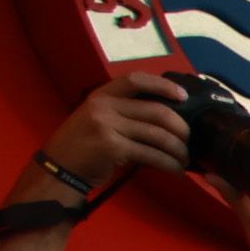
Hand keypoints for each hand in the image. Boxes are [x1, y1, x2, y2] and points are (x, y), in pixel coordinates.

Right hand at [43, 74, 194, 186]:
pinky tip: (176, 169)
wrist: (59, 168)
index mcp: (101, 95)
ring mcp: (107, 125)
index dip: (163, 85)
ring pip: (157, 135)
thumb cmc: (84, 145)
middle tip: (190, 140)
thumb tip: (166, 118)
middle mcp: (104, 106)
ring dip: (178, 149)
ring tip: (185, 159)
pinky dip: (168, 163)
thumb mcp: (98, 118)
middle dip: (181, 127)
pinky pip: (151, 154)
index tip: (183, 95)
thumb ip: (124, 112)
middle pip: (156, 111)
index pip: (136, 80)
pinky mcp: (112, 147)